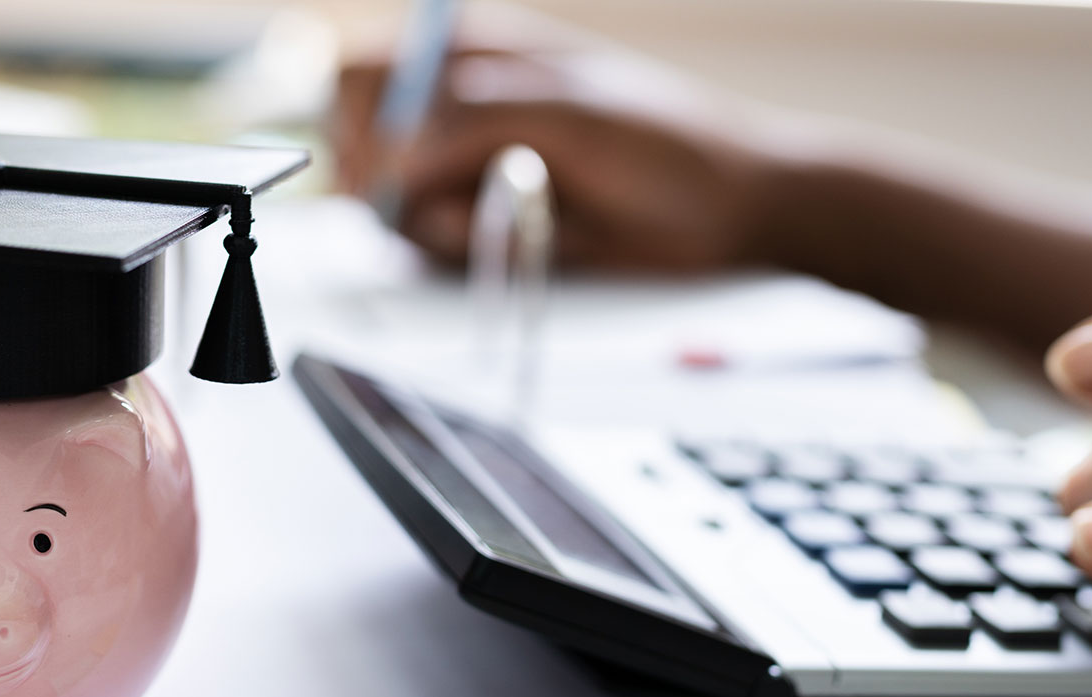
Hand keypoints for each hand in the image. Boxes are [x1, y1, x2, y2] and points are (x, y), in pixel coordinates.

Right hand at [329, 44, 799, 271]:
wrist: (731, 213)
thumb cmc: (667, 143)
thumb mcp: (567, 113)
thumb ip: (468, 123)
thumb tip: (388, 158)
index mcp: (473, 52)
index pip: (365, 71)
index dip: (360, 119)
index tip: (388, 162)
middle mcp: (459, 109)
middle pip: (364, 144)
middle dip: (392, 181)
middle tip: (450, 196)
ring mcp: (471, 170)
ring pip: (394, 204)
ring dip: (438, 221)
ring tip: (508, 212)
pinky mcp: (487, 225)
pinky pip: (434, 244)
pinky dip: (462, 248)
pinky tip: (520, 234)